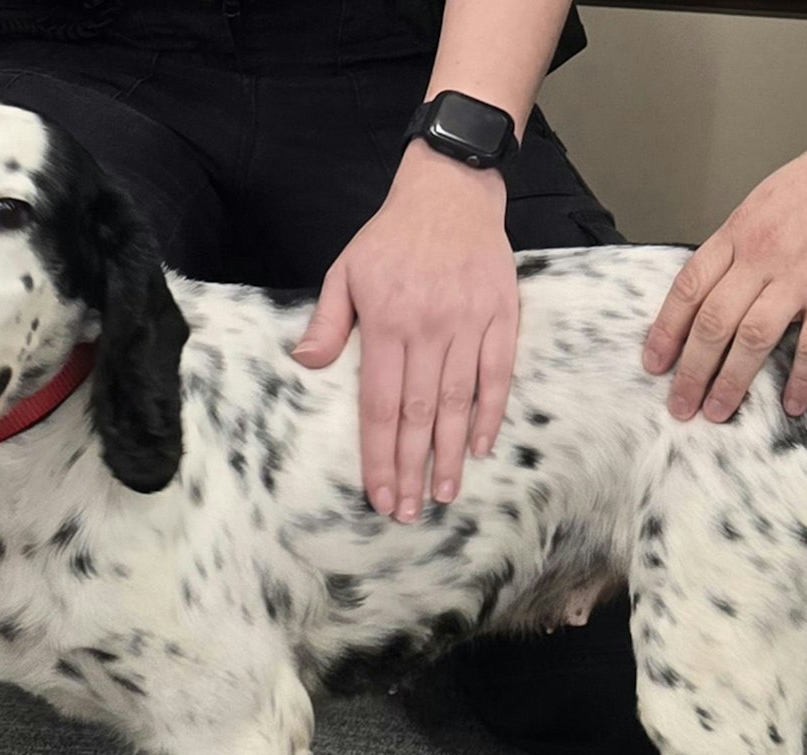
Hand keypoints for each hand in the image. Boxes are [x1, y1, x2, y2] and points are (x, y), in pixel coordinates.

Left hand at [293, 142, 518, 521]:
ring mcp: (468, 323)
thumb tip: (305, 363)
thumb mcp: (346, 270)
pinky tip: (480, 447)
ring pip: (458, 402)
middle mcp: (428, 327)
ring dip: (451, 453)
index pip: (381, 404)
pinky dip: (490, 413)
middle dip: (412, 468)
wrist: (450, 190)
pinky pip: (497, 374)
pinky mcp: (501, 315)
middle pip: (419, 414)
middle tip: (410, 511)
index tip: (380, 494)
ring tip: (445, 493)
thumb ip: (328, 321)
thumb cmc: (392, 236)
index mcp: (386, 322)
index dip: (380, 455)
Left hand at [643, 119, 806, 419]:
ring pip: (752, 340)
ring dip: (732, 382)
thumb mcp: (767, 199)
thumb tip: (723, 279)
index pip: (689, 287)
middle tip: (680, 405)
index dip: (667, 330)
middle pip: (713, 322)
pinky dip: (801, 380)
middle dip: (691, 371)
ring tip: (718, 413)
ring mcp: (800, 276)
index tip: (654, 362)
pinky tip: (793, 405)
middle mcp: (761, 256)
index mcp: (739, 232)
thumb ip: (743, 241)